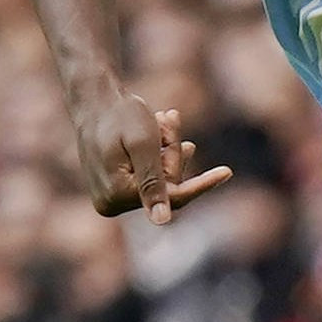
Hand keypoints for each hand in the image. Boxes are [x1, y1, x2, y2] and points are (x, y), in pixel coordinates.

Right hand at [72, 89, 232, 223]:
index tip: (227, 171)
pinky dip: (159, 152)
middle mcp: (111, 204)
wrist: (94, 100)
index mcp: (117, 196)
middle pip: (168, 186)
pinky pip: (151, 174)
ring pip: (162, 177)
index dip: (202, 184)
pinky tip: (162, 127)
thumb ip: (153, 181)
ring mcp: (112, 197)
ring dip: (168, 147)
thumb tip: (162, 220)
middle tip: (170, 116)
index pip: (172, 196)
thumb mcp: (142, 144)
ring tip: (163, 117)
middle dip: (174, 151)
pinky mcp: (115, 187)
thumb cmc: (119, 115)